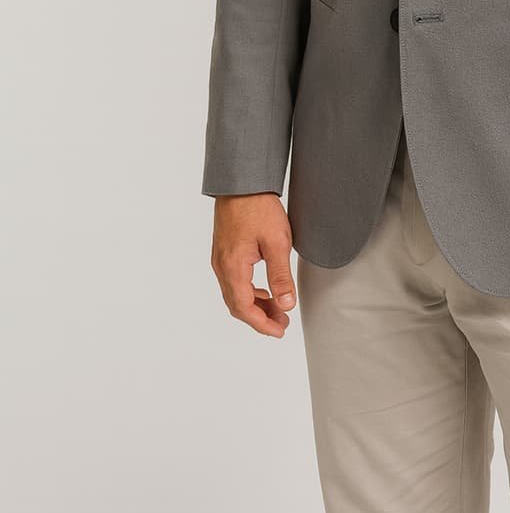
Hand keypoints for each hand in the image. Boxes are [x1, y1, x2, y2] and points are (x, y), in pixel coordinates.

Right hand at [210, 194, 296, 336]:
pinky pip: (233, 282)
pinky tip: (264, 289)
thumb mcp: (277, 242)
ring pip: (234, 294)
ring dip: (255, 305)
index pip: (244, 308)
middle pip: (237, 305)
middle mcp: (221, 267)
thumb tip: (287, 305)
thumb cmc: (259, 208)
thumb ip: (280, 276)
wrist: (241, 181)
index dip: (262, 324)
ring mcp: (220, 259)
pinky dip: (249, 292)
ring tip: (278, 308)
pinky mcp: (223, 251)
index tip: (280, 330)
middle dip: (260, 318)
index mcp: (233, 268)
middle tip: (282, 323)